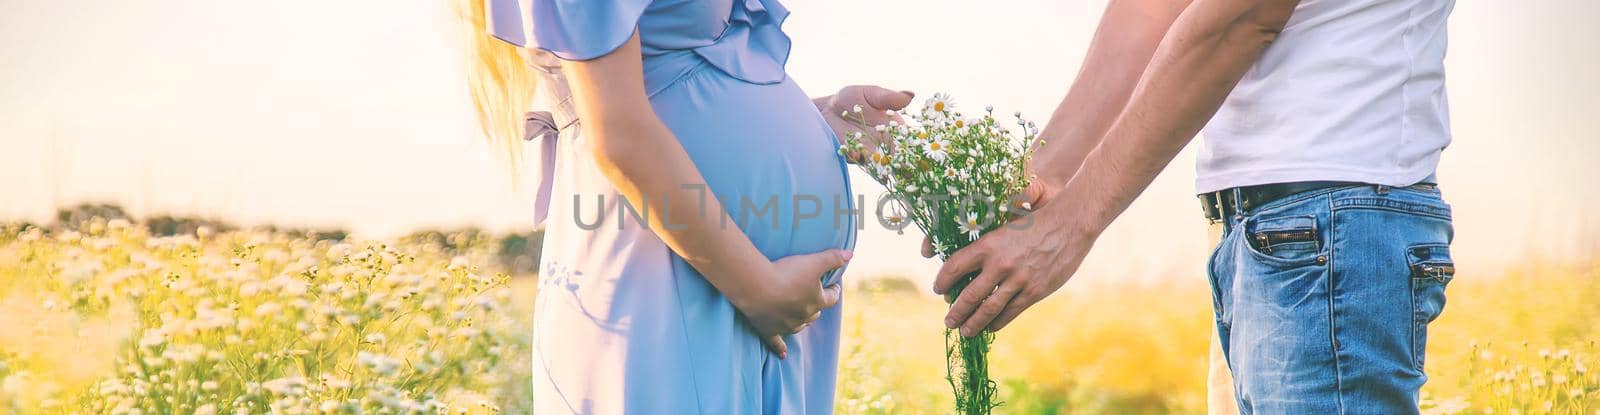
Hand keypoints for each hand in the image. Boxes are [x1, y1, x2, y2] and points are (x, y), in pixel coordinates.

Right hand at [732, 249, 852, 357]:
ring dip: (802, 320)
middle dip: (817, 305)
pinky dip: (780, 349)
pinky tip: (783, 355)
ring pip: (800, 326)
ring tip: (800, 314)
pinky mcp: (769, 331)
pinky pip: (777, 343)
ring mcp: (787, 326)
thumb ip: (833, 258)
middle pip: (815, 313)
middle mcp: (804, 316)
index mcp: (816, 301)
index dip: (834, 291)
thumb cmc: (786, 273)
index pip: (832, 298)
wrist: (756, 287)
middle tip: (813, 295)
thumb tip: (851, 255)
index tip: (834, 285)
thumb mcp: (813, 261)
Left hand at [814, 85, 914, 162]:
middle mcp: (887, 142)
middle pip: (901, 155)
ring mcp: (873, 152)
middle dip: (906, 162)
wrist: (827, 111)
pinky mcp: (858, 158)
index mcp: (896, 126)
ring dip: (891, 168)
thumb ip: (889, 98)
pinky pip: (867, 165)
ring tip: (892, 167)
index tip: (920, 149)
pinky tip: (874, 168)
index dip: (916, 145)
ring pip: (887, 164)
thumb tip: (911, 94)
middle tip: (909, 165)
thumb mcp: (871, 94)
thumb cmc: (851, 98)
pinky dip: (871, 167)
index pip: (910, 138)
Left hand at [930, 184, 1095, 337]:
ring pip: (988, 309)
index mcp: (987, 244)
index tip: (938, 289)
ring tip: (964, 332)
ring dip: (973, 323)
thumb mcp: (1004, 228)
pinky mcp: (1034, 291)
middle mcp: (999, 263)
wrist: (1069, 224)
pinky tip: (990, 327)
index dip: (942, 281)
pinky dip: (997, 322)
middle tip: (948, 322)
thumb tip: (966, 267)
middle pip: (969, 295)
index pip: (954, 266)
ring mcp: (1017, 280)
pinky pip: (1010, 312)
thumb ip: (987, 248)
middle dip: (956, 312)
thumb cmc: (1034, 223)